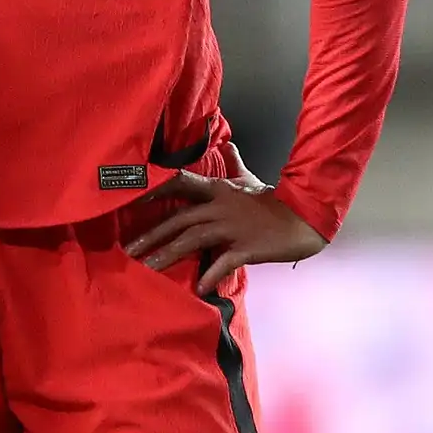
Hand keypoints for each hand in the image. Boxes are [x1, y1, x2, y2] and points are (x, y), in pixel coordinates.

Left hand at [123, 169, 323, 294]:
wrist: (305, 219)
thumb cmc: (274, 201)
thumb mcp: (250, 180)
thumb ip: (234, 164)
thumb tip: (228, 144)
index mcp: (218, 189)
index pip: (180, 184)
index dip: (155, 190)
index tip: (130, 201)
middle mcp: (220, 206)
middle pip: (179, 219)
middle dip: (152, 235)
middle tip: (128, 250)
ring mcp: (233, 227)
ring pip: (193, 239)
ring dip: (168, 255)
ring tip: (147, 269)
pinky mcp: (246, 248)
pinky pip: (224, 261)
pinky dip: (210, 275)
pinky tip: (199, 289)